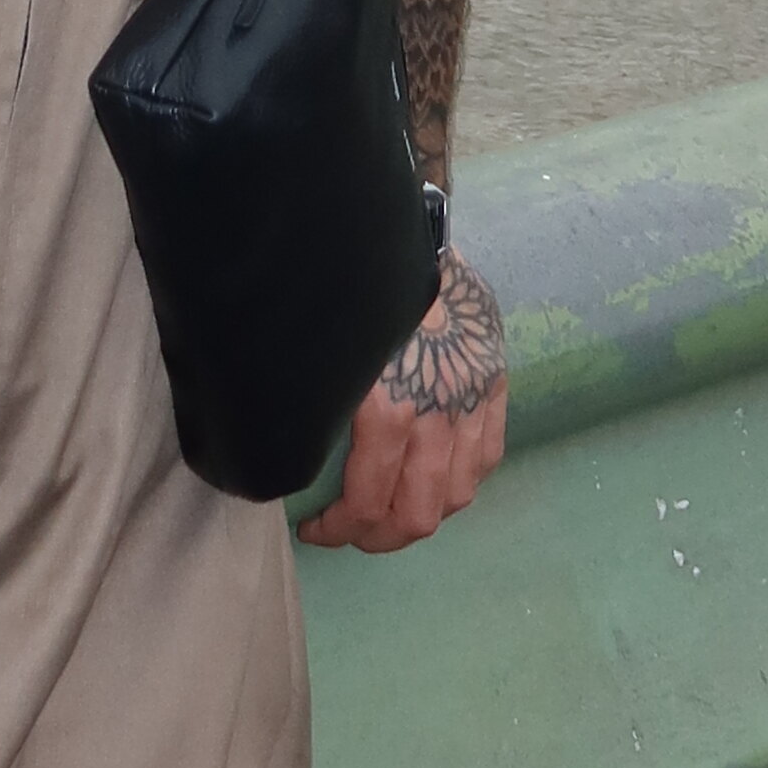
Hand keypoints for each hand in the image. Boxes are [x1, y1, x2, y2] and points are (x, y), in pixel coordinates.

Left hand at [298, 249, 507, 554]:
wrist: (412, 230)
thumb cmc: (351, 286)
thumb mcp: (320, 347)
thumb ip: (312, 402)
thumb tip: (273, 444)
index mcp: (387, 409)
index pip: (366, 504)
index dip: (336, 530)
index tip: (313, 529)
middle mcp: (437, 417)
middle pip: (416, 516)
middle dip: (377, 537)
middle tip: (349, 531)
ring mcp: (472, 404)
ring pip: (456, 497)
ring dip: (419, 516)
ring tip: (389, 514)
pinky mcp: (495, 386)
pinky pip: (486, 460)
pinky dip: (460, 483)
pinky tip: (433, 480)